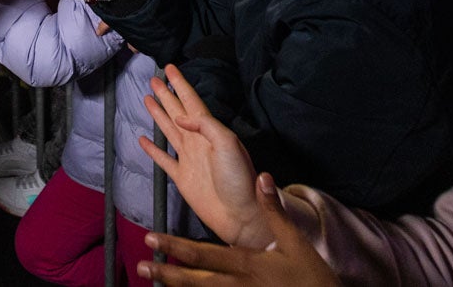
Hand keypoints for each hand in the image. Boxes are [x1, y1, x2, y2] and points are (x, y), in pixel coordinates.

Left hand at [137, 173, 338, 286]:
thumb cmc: (310, 276)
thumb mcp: (294, 241)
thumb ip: (273, 210)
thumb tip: (263, 177)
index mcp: (245, 263)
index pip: (203, 255)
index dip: (176, 247)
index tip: (152, 239)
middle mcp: (236, 284)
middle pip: (194, 279)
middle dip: (166, 272)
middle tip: (141, 265)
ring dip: (175, 286)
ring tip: (152, 280)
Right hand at [140, 64, 265, 246]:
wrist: (241, 214)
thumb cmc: (240, 179)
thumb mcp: (228, 143)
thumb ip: (205, 125)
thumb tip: (180, 117)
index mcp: (210, 131)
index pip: (191, 101)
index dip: (180, 84)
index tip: (169, 68)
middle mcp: (198, 141)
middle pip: (177, 112)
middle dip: (166, 95)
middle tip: (153, 79)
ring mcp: (189, 159)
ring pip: (169, 130)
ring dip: (158, 115)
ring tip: (147, 99)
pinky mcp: (182, 178)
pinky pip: (163, 160)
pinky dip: (152, 150)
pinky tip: (143, 140)